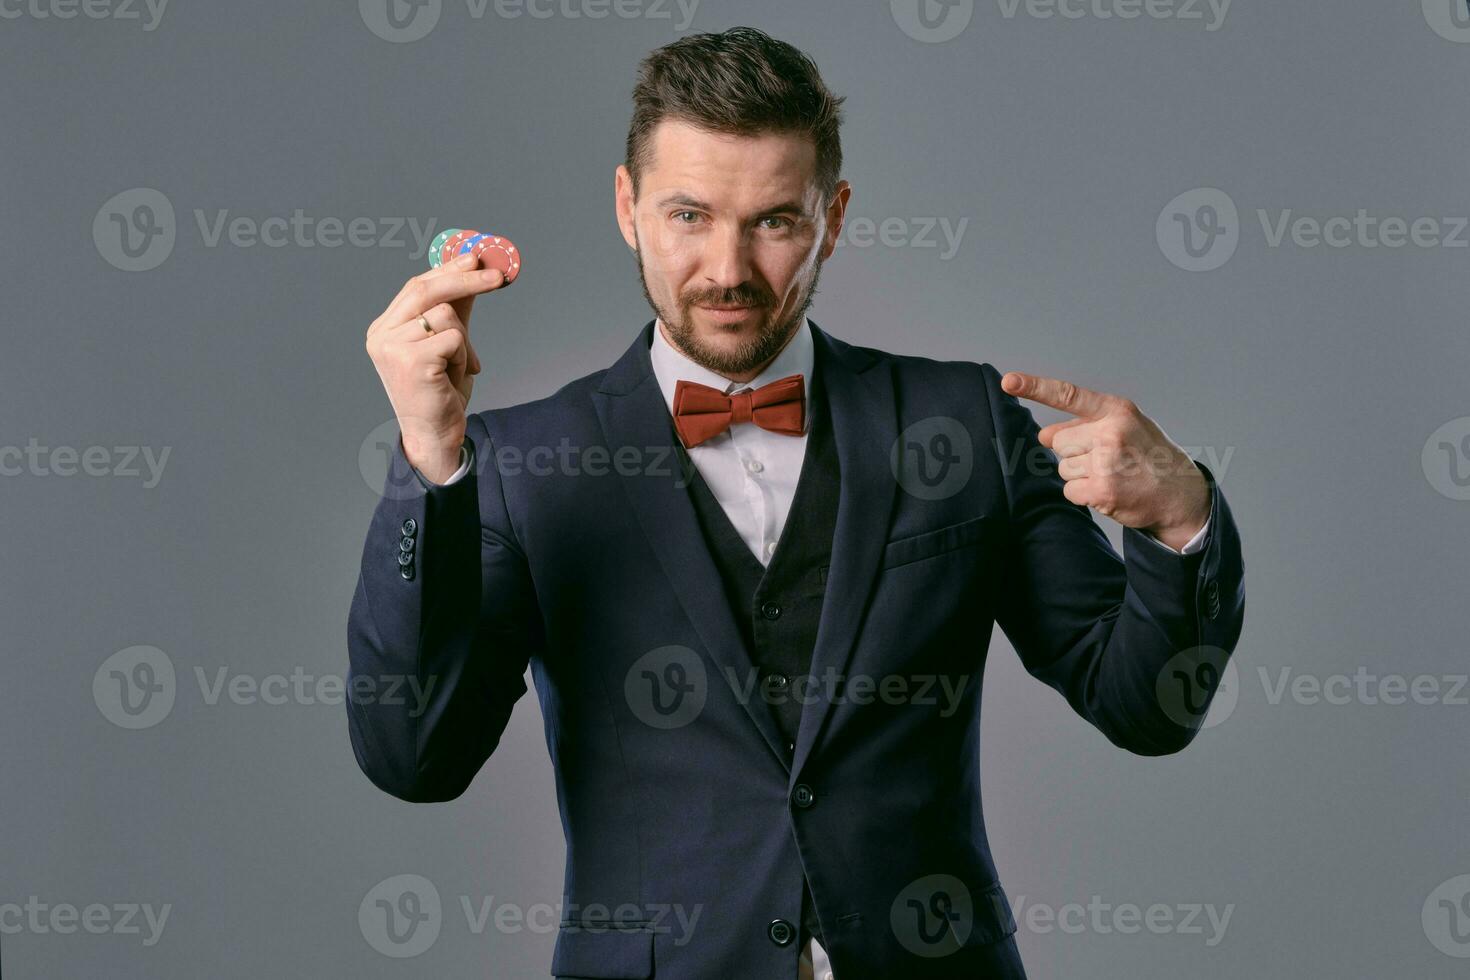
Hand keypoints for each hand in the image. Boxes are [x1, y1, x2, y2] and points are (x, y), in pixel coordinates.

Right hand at [364, 253, 507, 481]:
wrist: (435, 435)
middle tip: (499, 276)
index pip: (416, 286)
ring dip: (464, 342)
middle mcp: (381, 335)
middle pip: (426, 289)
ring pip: (446, 314)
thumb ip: (456, 309)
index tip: (476, 258)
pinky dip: (464, 356)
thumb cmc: (440, 392)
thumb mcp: (449, 344)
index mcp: (384, 329)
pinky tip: (453, 378)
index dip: (447, 270)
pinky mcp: (411, 360)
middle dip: (466, 278)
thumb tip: (474, 271)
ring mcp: (392, 347)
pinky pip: (454, 338)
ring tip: (457, 368)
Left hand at [1001, 371, 1209, 550]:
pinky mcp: (1102, 490)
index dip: (1035, 387)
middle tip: (1107, 459)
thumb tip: (1043, 435)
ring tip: (1113, 474)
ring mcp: (1107, 462)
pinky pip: (1070, 490)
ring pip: (1062, 468)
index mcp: (1117, 410)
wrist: (1179, 494)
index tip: (1008, 381)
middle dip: (1074, 453)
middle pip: (1058, 442)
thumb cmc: (1148, 455)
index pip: (1068, 395)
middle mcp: (1111, 432)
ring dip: (1080, 475)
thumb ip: (1084, 425)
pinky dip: (1084, 494)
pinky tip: (1109, 490)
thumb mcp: (1124, 428)